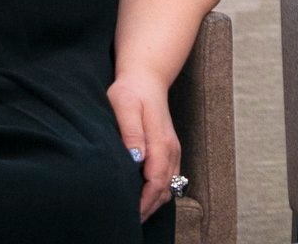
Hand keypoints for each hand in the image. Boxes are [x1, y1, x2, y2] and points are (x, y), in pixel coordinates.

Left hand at [108, 74, 179, 221]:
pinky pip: (170, 178)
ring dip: (154, 202)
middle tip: (128, 220)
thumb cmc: (131, 91)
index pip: (155, 182)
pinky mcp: (170, 149)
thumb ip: (131, 132)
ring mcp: (173, 150)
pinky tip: (144, 196)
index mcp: (161, 142)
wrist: (147, 78)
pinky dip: (159, 192)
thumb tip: (136, 159)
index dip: (143, 202)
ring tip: (134, 212)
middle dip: (148, 208)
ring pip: (169, 186)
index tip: (129, 214)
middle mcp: (171, 150)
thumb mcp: (124, 106)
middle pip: (164, 189)